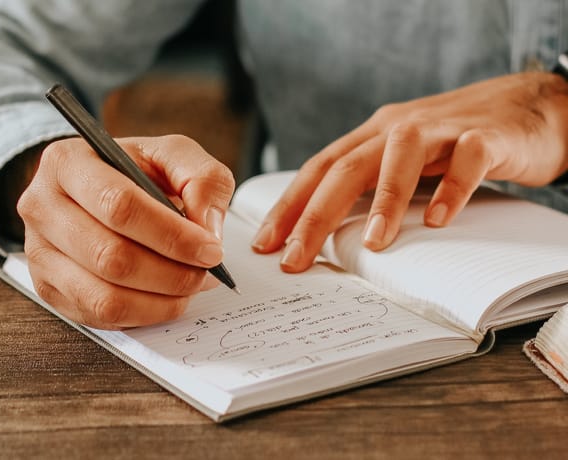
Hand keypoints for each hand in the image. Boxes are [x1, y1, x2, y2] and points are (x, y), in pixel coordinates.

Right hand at [17, 135, 234, 328]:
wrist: (97, 189)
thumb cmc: (135, 171)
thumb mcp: (174, 155)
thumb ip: (202, 179)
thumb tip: (206, 229)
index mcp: (67, 163)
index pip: (119, 206)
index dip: (171, 235)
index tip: (211, 250)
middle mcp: (42, 207)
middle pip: (110, 257)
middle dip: (171, 273)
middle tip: (205, 273)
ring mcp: (37, 252)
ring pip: (104, 296)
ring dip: (160, 300)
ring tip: (189, 286)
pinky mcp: (47, 288)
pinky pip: (99, 317)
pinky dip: (143, 314)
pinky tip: (164, 297)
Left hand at [252, 72, 567, 271]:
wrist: (527, 106)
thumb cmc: (454, 144)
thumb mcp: (402, 162)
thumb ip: (371, 188)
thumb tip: (330, 236)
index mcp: (372, 137)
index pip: (319, 170)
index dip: (289, 205)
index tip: (265, 244)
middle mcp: (397, 128)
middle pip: (346, 168)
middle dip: (315, 215)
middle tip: (295, 258)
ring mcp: (441, 129)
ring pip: (401, 156)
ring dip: (383, 201)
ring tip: (372, 243)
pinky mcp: (486, 136)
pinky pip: (467, 160)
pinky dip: (451, 189)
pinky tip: (438, 220)